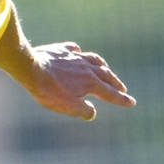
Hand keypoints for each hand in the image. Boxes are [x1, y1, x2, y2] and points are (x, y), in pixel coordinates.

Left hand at [18, 42, 135, 120]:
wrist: (31, 68)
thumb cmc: (49, 91)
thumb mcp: (68, 107)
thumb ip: (83, 111)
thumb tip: (92, 113)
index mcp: (91, 83)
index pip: (110, 94)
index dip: (121, 100)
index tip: (132, 102)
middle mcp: (87, 68)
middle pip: (106, 75)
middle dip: (115, 83)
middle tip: (122, 89)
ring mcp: (75, 57)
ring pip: (94, 60)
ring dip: (102, 67)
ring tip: (106, 70)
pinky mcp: (61, 50)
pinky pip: (74, 50)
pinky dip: (79, 53)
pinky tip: (78, 53)